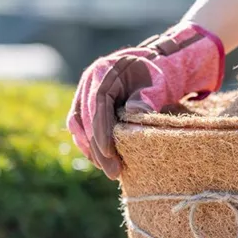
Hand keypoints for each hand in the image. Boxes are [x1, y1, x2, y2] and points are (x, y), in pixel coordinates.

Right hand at [66, 22, 223, 178]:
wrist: (158, 65)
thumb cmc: (159, 75)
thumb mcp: (157, 84)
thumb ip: (146, 97)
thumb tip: (134, 113)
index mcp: (104, 72)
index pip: (97, 105)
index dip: (101, 131)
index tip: (109, 153)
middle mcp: (89, 81)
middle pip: (84, 118)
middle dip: (96, 147)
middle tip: (112, 172)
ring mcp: (86, 92)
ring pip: (78, 125)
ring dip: (90, 149)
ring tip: (108, 170)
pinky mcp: (88, 104)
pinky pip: (82, 126)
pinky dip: (89, 143)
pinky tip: (101, 160)